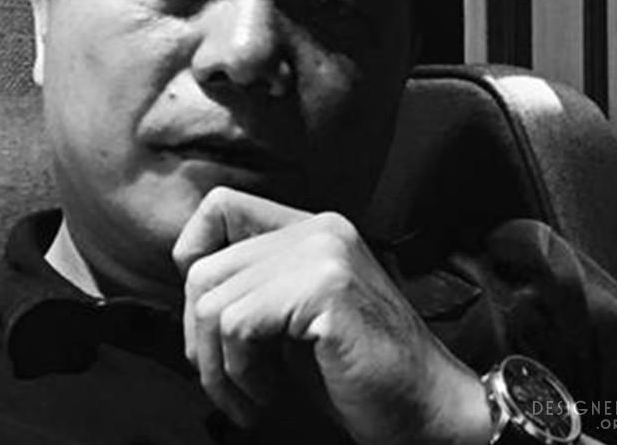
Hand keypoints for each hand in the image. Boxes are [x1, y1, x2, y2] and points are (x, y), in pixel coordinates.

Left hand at [172, 187, 491, 444]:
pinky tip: (269, 393)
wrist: (429, 411)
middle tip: (228, 382)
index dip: (192, 256)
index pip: (219, 207)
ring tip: (251, 395)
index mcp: (311, 228)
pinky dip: (240, 373)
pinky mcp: (325, 286)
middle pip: (204, 267)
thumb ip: (256, 285)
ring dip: (219, 367)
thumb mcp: (295, 317)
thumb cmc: (357, 375)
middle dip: (199, 338)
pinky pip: (238, 325)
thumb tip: (187, 277)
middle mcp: (317, 229)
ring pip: (213, 301)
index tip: (207, 318)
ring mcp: (323, 252)